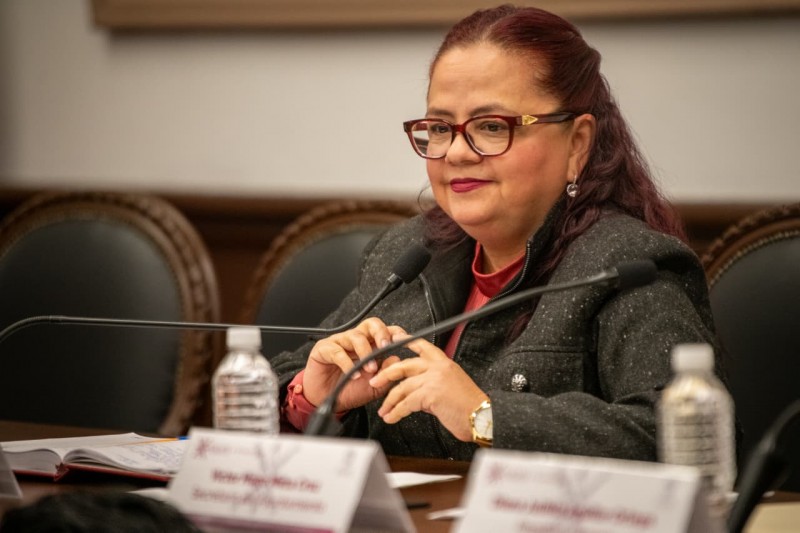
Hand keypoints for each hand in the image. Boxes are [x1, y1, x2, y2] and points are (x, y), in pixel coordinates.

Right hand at [302, 318, 406, 410]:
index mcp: (370, 345)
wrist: (325, 400)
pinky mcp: (324, 349)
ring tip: (370, 369)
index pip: (386, 331)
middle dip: (381, 333)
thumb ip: (386, 373)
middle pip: (371, 324)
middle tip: (385, 348)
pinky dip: (347, 364)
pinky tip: (354, 375)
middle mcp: (356, 339)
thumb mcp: (374, 386)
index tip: (404, 340)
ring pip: (355, 336)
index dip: (396, 332)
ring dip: (366, 353)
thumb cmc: (349, 390)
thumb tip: (397, 358)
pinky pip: (337, 351)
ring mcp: (340, 342)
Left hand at [368, 336, 487, 441]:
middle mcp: (438, 367)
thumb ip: (433, 384)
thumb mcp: (452, 387)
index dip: (407, 341)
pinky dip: (396, 412)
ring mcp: (434, 379)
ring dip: (389, 401)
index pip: (422, 346)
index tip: (395, 338)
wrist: (482, 417)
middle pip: (404, 366)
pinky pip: (406, 403)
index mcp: (444, 363)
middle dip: (386, 374)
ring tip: (383, 410)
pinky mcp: (430, 394)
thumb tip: (417, 393)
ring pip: (402, 387)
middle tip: (375, 381)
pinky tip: (391, 418)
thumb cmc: (470, 406)